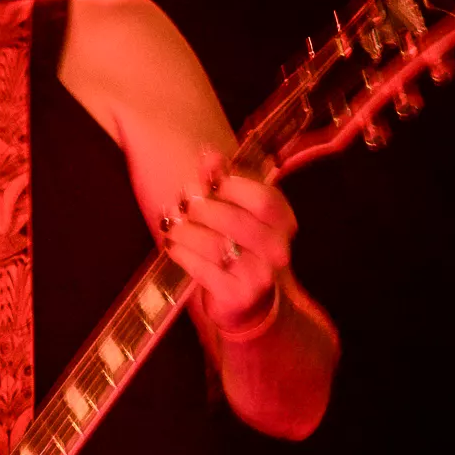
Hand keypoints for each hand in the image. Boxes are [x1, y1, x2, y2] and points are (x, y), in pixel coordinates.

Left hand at [165, 148, 294, 333]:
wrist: (246, 299)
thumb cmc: (239, 244)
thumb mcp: (237, 207)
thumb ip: (223, 179)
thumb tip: (209, 155)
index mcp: (283, 222)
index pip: (263, 199)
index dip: (232, 186)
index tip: (207, 181)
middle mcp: (277, 250)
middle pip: (235, 221)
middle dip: (202, 207)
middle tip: (182, 201)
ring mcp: (259, 276)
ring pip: (214, 245)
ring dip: (185, 230)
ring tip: (171, 223)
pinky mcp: (236, 295)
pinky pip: (202, 268)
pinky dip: (181, 253)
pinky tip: (172, 245)